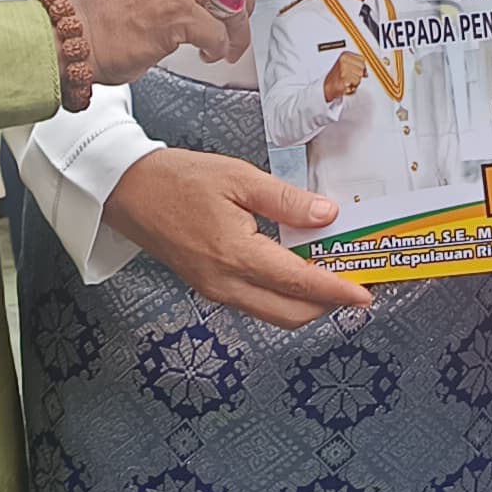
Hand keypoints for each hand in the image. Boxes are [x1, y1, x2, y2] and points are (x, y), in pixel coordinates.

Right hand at [104, 147, 374, 326]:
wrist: (127, 191)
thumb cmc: (178, 179)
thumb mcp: (238, 177)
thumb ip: (286, 201)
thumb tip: (327, 216)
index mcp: (235, 254)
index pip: (299, 282)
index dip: (336, 290)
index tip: (365, 293)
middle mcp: (225, 283)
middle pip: (291, 313)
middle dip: (328, 304)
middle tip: (355, 282)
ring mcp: (216, 290)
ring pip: (275, 313)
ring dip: (307, 302)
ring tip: (332, 276)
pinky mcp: (210, 288)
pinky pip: (257, 303)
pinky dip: (284, 296)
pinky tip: (298, 271)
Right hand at [322, 49, 365, 102]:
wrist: (327, 85)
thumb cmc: (337, 75)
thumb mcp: (347, 64)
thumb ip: (358, 65)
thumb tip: (366, 73)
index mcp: (345, 55)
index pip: (362, 60)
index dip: (362, 67)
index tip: (356, 70)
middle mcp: (344, 62)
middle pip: (362, 69)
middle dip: (358, 75)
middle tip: (350, 77)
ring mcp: (343, 71)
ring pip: (359, 78)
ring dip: (355, 82)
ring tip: (347, 81)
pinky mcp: (343, 81)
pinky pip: (355, 85)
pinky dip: (352, 88)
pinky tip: (346, 86)